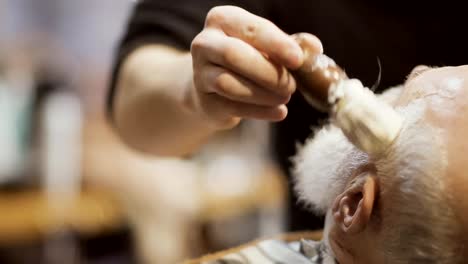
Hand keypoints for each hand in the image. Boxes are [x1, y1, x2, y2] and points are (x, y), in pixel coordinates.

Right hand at [190, 6, 321, 127]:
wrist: (216, 86)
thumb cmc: (248, 60)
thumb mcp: (269, 46)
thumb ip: (292, 45)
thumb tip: (314, 49)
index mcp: (223, 20)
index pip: (250, 29)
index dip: (276, 44)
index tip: (298, 60)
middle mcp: (205, 43)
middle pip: (233, 55)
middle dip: (268, 72)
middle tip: (292, 86)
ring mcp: (199, 73)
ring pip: (229, 83)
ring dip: (263, 94)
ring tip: (285, 98)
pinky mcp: (204, 101)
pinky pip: (232, 107)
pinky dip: (260, 112)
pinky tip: (279, 112)